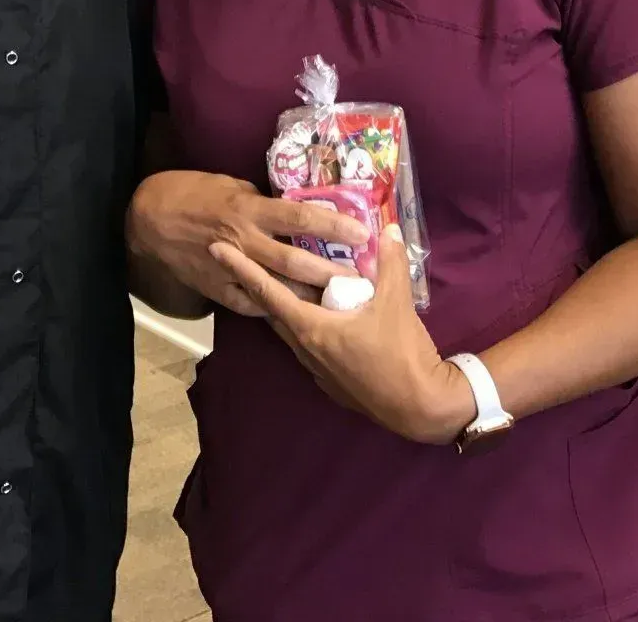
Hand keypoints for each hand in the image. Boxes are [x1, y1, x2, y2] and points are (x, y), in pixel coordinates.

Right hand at [128, 170, 367, 317]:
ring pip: (278, 288)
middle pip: (296, 261)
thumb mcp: (232, 185)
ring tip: (341, 303)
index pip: (301, 218)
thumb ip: (263, 201)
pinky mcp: (218, 290)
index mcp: (250, 209)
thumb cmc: (193, 192)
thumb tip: (294, 211)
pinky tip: (299, 314)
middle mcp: (246, 240)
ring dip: (310, 295)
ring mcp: (231, 269)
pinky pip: (252, 305)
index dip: (334, 225)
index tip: (363, 233)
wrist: (150, 220)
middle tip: (363, 280)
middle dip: (331, 272)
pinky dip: (275, 309)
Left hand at [211, 225, 476, 444]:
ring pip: (290, 331)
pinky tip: (320, 318)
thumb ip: (390, 262)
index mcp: (313, 328)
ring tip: (282, 284)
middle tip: (244, 259)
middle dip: (257, 284)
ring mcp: (316, 370)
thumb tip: (387, 230)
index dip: (241, 268)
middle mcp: (306, 349)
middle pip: (273, 312)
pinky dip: (305, 327)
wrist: (420, 407)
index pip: (267, 292)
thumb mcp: (397, 302)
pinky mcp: (330, 382)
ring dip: (284, 307)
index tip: (217, 248)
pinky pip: (308, 348)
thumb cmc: (401, 353)